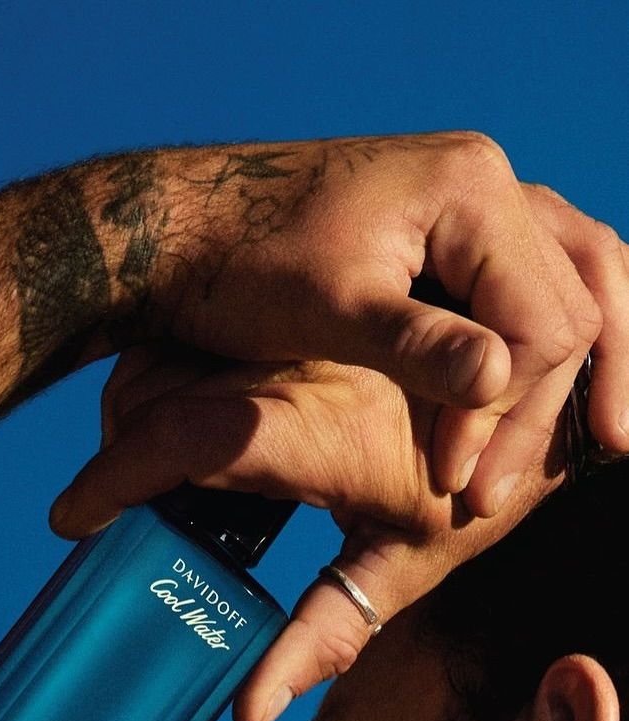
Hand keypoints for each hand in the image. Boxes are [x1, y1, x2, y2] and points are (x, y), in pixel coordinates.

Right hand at [55, 344, 567, 720]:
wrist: (535, 387)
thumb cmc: (475, 488)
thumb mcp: (407, 565)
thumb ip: (325, 636)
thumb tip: (245, 713)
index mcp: (326, 431)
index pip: (188, 440)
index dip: (114, 480)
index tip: (73, 523)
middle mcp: (303, 362)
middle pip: (156, 393)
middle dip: (117, 453)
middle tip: (114, 509)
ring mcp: (293, 327)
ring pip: (166, 354)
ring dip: (133, 411)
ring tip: (142, 470)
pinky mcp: (292, 309)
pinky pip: (192, 335)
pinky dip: (163, 378)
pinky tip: (180, 420)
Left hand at [120, 133, 628, 516]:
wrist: (181, 227)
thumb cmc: (239, 266)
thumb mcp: (327, 314)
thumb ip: (414, 345)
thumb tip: (496, 380)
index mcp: (469, 191)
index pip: (541, 321)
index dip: (505, 413)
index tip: (455, 481)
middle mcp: (486, 183)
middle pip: (563, 313)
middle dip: (535, 411)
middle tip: (486, 500)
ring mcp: (470, 205)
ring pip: (561, 299)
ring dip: (560, 383)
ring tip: (576, 456)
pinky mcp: (448, 233)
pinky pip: (523, 294)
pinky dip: (531, 355)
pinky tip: (529, 412)